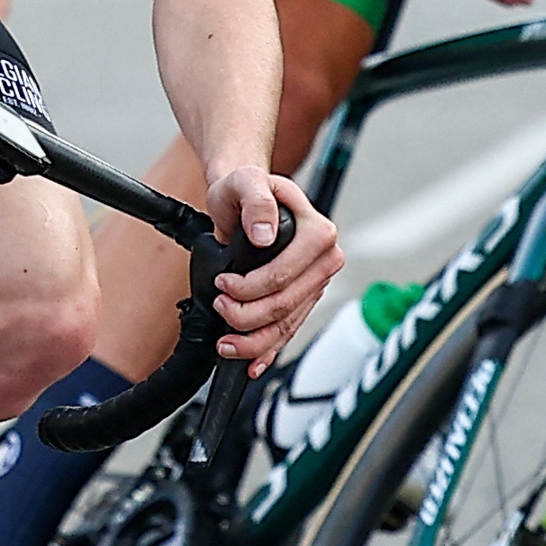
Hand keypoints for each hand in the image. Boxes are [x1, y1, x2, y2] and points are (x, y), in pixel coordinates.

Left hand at [205, 169, 341, 371]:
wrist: (243, 198)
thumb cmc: (244, 188)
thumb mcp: (244, 183)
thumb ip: (256, 202)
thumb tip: (264, 234)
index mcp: (318, 233)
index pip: (285, 275)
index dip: (250, 287)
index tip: (222, 284)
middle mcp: (324, 260)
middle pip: (286, 304)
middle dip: (248, 316)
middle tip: (220, 306)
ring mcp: (315, 282)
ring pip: (287, 323)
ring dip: (255, 341)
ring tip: (227, 344)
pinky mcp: (303, 298)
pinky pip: (288, 329)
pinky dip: (268, 349)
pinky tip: (253, 362)